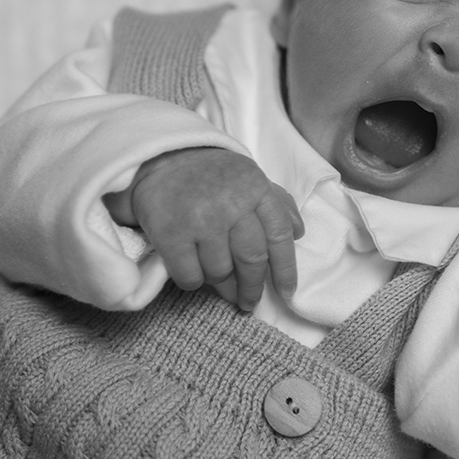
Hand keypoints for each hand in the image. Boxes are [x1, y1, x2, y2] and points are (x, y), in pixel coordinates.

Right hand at [103, 147, 303, 310]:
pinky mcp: (172, 233)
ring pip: (220, 272)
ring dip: (219, 282)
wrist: (160, 157)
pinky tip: (192, 272)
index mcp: (256, 188)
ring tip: (215, 277)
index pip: (279, 236)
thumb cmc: (210, 173)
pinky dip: (193, 281)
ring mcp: (202, 219)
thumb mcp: (249, 177)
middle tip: (249, 301)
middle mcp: (232, 204)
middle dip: (252, 288)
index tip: (287, 293)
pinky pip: (191, 276)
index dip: (286, 270)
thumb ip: (276, 202)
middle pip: (252, 261)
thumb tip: (298, 232)